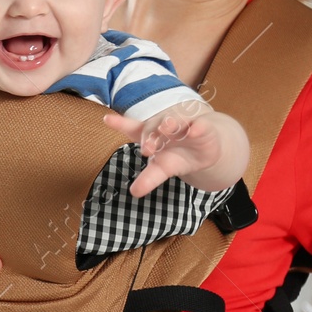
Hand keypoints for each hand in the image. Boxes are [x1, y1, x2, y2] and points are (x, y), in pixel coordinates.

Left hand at [103, 107, 221, 197]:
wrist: (204, 151)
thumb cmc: (176, 157)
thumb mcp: (161, 169)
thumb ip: (148, 179)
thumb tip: (134, 192)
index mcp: (150, 135)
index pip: (132, 128)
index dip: (120, 123)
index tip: (107, 119)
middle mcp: (164, 127)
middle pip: (153, 127)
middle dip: (149, 136)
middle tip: (147, 148)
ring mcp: (183, 125)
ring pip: (175, 121)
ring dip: (170, 123)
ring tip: (166, 128)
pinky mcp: (202, 128)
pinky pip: (200, 125)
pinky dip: (197, 127)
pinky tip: (194, 130)